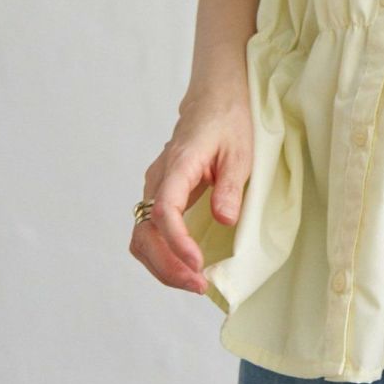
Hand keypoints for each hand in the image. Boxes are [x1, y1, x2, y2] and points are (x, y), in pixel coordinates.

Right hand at [129, 89, 253, 294]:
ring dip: (162, 266)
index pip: (164, 210)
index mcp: (178, 165)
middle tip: (199, 284)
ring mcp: (156, 189)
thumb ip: (231, 186)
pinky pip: (151, 232)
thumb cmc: (229, 120)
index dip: (177, 242)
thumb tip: (225, 220)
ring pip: (142, 237)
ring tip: (193, 282)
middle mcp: (159, 179)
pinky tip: (186, 267)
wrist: (213, 98)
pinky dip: (163, 255)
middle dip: (167, 266)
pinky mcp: (161, 196)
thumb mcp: (241, 151)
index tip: (198, 263)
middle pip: (144, 233)